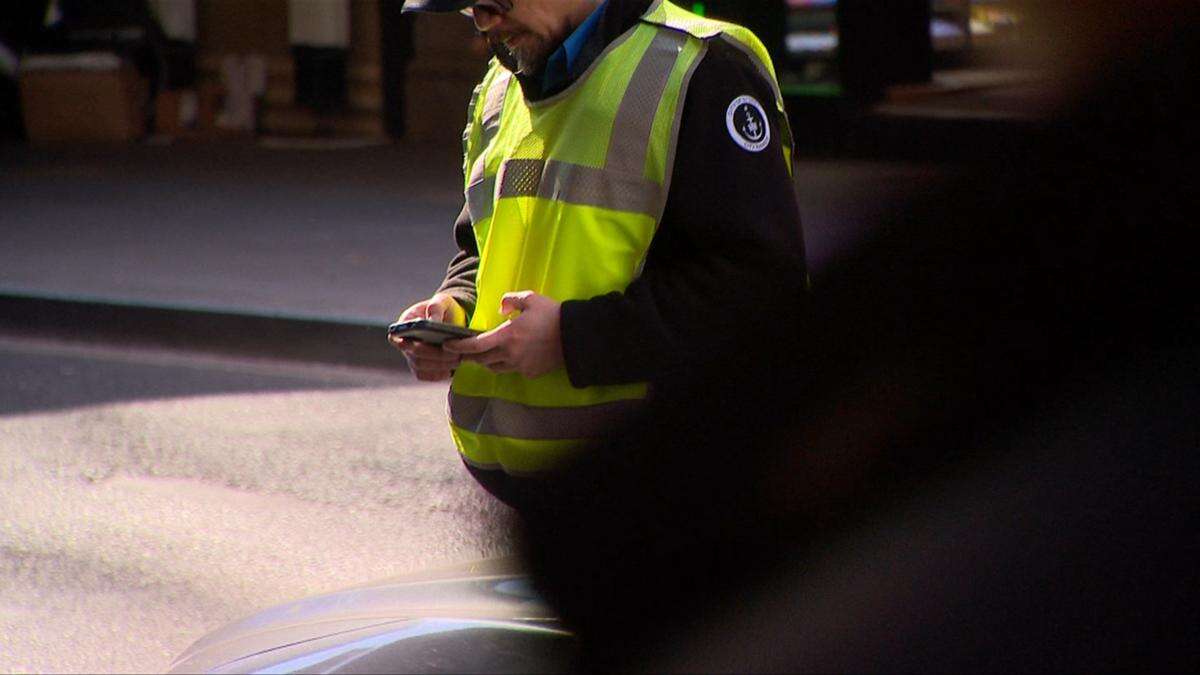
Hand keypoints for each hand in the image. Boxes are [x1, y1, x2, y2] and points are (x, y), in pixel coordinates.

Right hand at [388, 293, 465, 381]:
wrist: (452, 321)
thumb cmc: (444, 308)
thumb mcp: (441, 302)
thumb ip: (435, 308)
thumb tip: (432, 322)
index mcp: (404, 324)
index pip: (396, 336)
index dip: (406, 343)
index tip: (422, 344)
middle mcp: (403, 343)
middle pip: (414, 355)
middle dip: (435, 356)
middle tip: (456, 355)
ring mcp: (411, 357)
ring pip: (420, 367)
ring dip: (440, 366)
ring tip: (458, 361)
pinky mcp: (421, 368)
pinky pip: (426, 376)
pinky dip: (439, 374)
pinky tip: (453, 370)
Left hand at [443, 291, 563, 379]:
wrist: (576, 336)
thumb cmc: (553, 315)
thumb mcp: (531, 299)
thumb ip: (511, 300)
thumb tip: (501, 307)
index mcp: (507, 336)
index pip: (475, 345)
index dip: (459, 346)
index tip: (447, 346)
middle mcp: (510, 355)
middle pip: (481, 360)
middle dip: (471, 355)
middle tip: (464, 350)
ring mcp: (520, 366)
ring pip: (495, 368)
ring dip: (487, 361)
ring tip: (485, 353)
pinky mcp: (531, 373)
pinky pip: (512, 370)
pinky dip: (507, 364)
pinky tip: (512, 356)